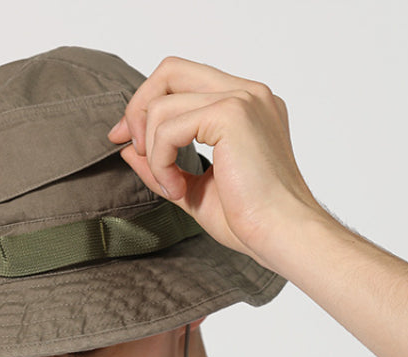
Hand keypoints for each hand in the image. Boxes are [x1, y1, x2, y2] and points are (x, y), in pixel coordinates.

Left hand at [108, 56, 325, 265]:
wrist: (281, 235)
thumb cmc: (250, 219)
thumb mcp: (193, 188)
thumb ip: (163, 163)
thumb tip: (126, 148)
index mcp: (245, 106)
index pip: (182, 78)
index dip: (146, 103)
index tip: (127, 141)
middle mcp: (247, 93)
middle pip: (169, 70)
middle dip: (138, 109)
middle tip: (129, 148)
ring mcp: (242, 99)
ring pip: (162, 105)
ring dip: (153, 153)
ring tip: (172, 188)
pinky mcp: (231, 114)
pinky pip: (168, 128)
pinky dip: (160, 162)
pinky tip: (177, 190)